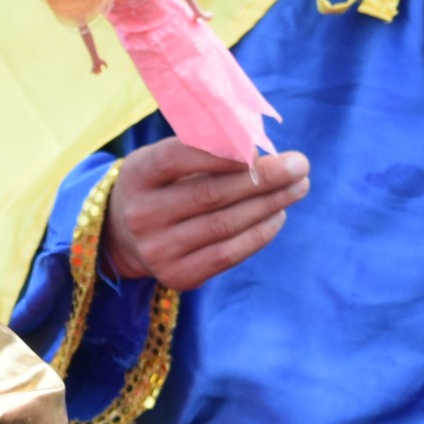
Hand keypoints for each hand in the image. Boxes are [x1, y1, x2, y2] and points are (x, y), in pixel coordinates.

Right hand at [102, 138, 310, 290]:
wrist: (124, 237)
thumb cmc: (161, 185)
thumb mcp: (166, 158)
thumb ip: (204, 149)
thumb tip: (260, 148)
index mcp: (137, 176)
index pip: (177, 158)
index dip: (220, 152)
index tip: (260, 147)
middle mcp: (142, 216)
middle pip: (210, 194)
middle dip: (262, 178)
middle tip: (300, 164)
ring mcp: (158, 251)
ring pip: (224, 225)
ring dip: (270, 204)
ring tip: (298, 187)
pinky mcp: (177, 276)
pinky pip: (227, 254)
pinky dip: (259, 234)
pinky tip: (278, 215)